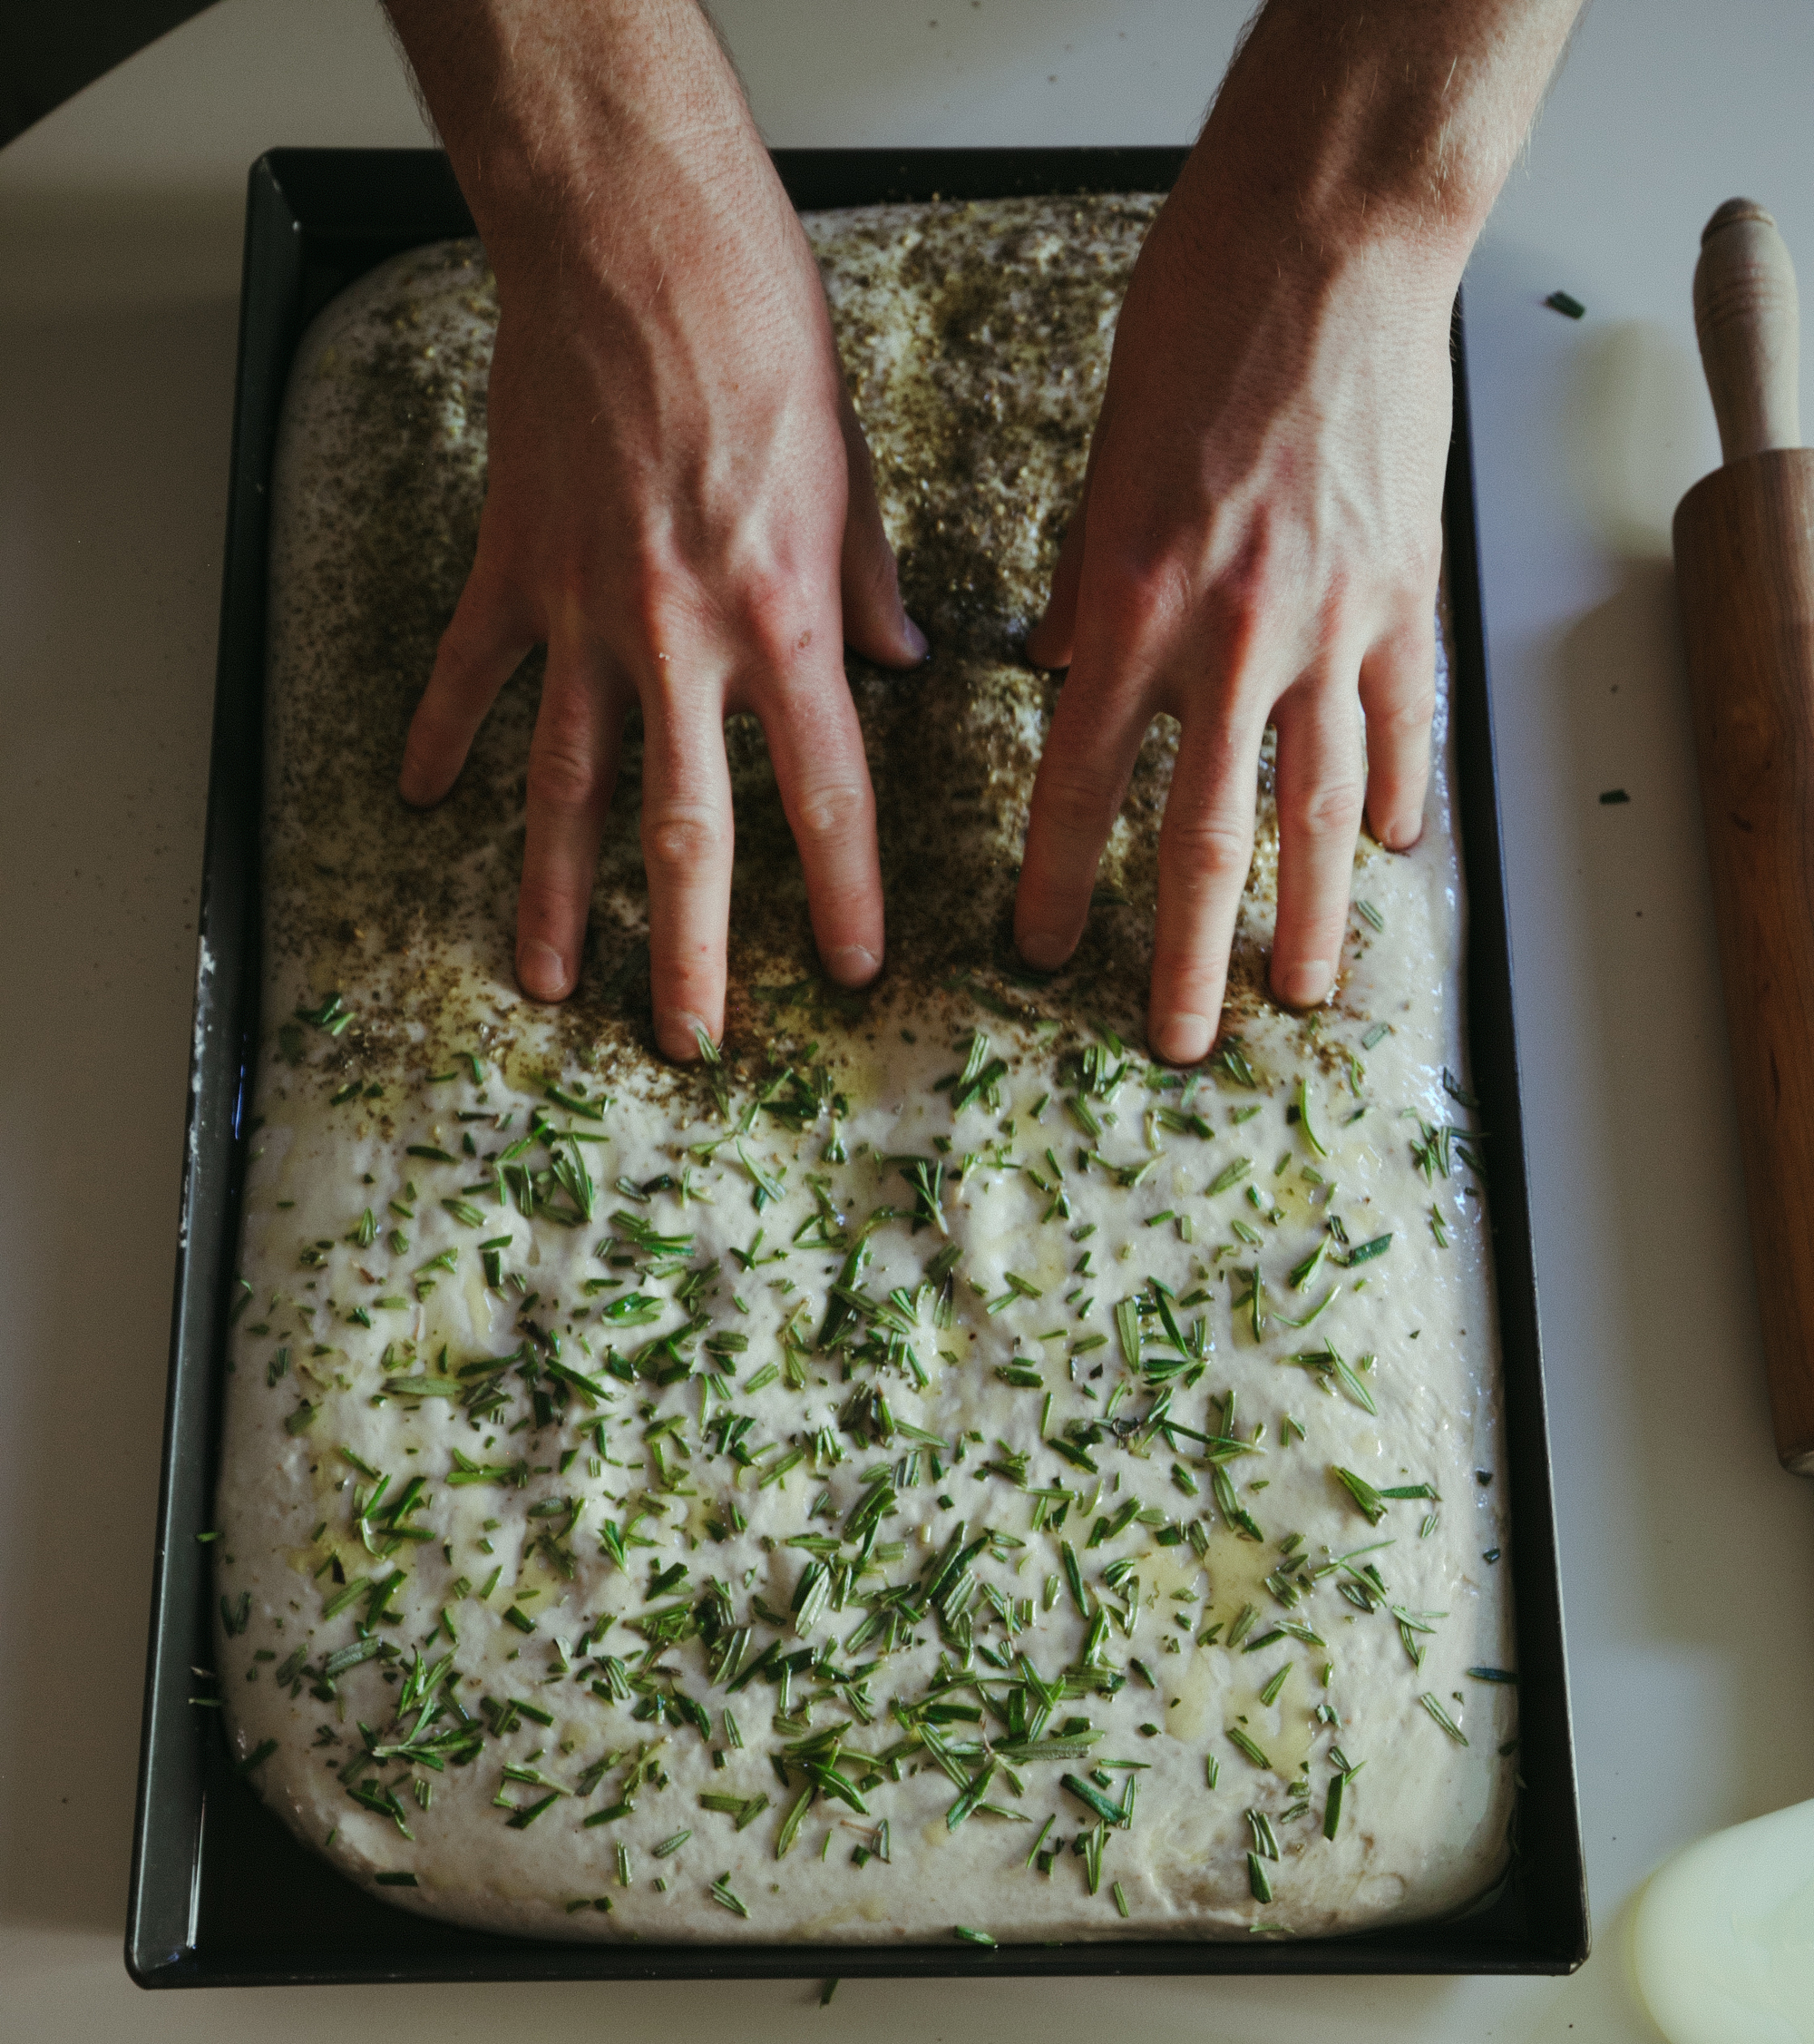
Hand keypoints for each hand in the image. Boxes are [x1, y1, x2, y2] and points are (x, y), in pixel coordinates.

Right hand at [388, 0, 925, 1060]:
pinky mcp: (512, 566)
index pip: (824, 794)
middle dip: (690, 952)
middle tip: (690, 1043)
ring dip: (553, 896)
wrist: (631, 235)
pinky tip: (418, 797)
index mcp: (782, 618)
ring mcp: (583, 611)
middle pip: (685, 832)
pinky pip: (470, 672)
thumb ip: (865, 583)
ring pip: (563, 788)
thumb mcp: (849, 466)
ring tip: (547, 981)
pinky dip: (440, 735)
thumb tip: (899, 657)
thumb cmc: (755, 327)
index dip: (843, 894)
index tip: (853, 969)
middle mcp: (679, 638)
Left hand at [1015, 161, 1451, 1062]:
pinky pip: (1404, 729)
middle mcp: (1229, 639)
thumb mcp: (1102, 454)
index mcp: (1128, 604)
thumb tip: (1064, 663)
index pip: (1075, 784)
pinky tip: (1392, 854)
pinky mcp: (1408, 597)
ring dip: (1308, 920)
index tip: (1035, 951)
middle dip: (1181, 958)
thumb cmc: (1201, 318)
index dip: (1052, 882)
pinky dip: (1397, 797)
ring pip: (1318, 814)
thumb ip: (1084, 582)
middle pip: (1201, 841)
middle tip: (1172, 1042)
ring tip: (1299, 993)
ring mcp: (1332, 626)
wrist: (1331, 237)